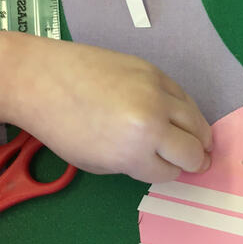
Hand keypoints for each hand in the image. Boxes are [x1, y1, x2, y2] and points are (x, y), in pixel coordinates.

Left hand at [1, 32, 211, 181]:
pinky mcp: (155, 71)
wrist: (40, 78)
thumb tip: (164, 161)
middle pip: (193, 150)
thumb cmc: (62, 128)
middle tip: (200, 162)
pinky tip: (185, 118)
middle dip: (196, 161)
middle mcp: (152, 122)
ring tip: (202, 142)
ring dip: (201, 137)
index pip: (170, 172)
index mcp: (134, 152)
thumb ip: (137, 165)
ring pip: (197, 121)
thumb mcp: (99, 163)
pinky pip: (185, 97)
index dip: (169, 173)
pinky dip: (189, 112)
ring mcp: (156, 93)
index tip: (166, 168)